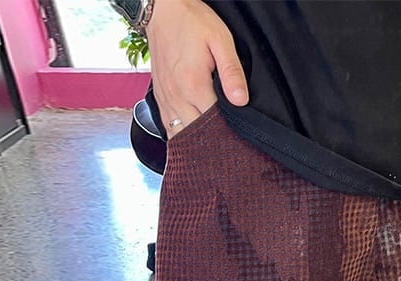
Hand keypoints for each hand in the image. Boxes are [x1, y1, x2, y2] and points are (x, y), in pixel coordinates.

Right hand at [146, 0, 247, 137]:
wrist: (162, 10)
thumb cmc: (192, 22)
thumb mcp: (220, 40)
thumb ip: (232, 72)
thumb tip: (241, 101)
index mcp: (194, 85)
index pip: (215, 123)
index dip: (229, 132)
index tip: (239, 135)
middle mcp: (177, 97)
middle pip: (197, 134)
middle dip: (213, 141)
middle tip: (228, 144)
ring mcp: (166, 99)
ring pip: (180, 135)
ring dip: (196, 142)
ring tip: (211, 146)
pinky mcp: (160, 98)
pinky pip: (168, 128)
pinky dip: (180, 136)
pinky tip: (192, 139)